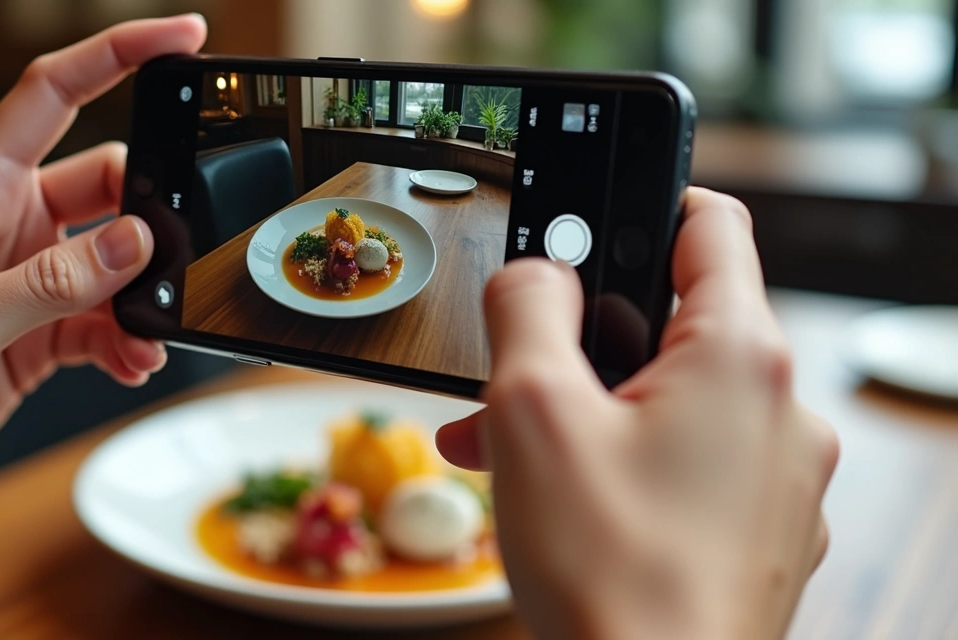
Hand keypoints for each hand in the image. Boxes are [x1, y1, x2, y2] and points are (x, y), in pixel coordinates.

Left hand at [0, 15, 206, 535]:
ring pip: (116, 260)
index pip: (53, 95)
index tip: (182, 37)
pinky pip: (107, 320)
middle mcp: (5, 226)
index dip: (116, 55)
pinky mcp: (40, 332)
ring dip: (142, 295)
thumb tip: (135, 243)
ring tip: (145, 335)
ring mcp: (27, 280)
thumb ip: (50, 283)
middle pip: (106, 184)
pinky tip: (130, 363)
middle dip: (150, 216)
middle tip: (173, 255)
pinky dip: (129, 341)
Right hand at [437, 188, 838, 639]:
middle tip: (514, 370)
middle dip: (580, 343)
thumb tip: (538, 272)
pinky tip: (562, 500)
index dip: (648, 198)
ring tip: (511, 451)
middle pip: (672, 328)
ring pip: (672, 404)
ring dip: (587, 411)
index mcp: (739, 357)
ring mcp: (779, 479)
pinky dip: (626, 464)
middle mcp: (780, 411)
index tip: (603, 209)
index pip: (710, 223)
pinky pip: (690, 465)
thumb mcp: (532, 408)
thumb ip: (529, 307)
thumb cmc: (611, 574)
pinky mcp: (761, 532)